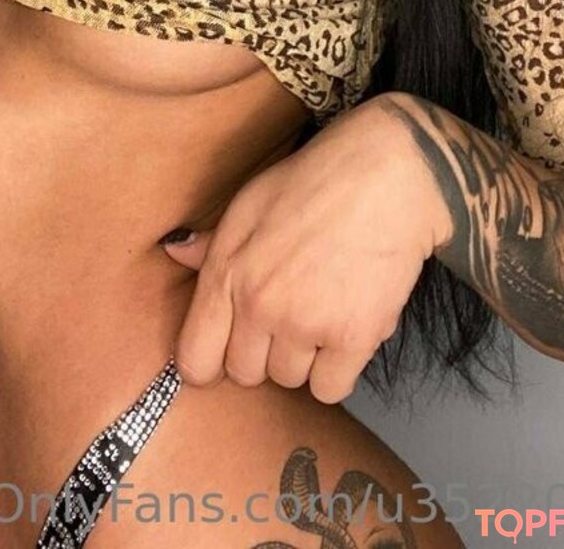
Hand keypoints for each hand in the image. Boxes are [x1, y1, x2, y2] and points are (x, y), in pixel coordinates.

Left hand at [159, 92, 453, 404]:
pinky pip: (330, 389)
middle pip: (245, 373)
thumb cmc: (314, 182)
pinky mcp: (353, 338)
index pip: (195, 359)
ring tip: (321, 310)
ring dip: (303, 357)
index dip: (210, 360)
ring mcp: (306, 324)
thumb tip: (176, 252)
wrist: (387, 175)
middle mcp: (259, 305)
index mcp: (227, 271)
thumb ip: (212, 241)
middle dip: (262, 351)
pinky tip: (345, 328)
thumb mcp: (249, 202)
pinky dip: (338, 368)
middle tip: (288, 313)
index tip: (229, 348)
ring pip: (289, 380)